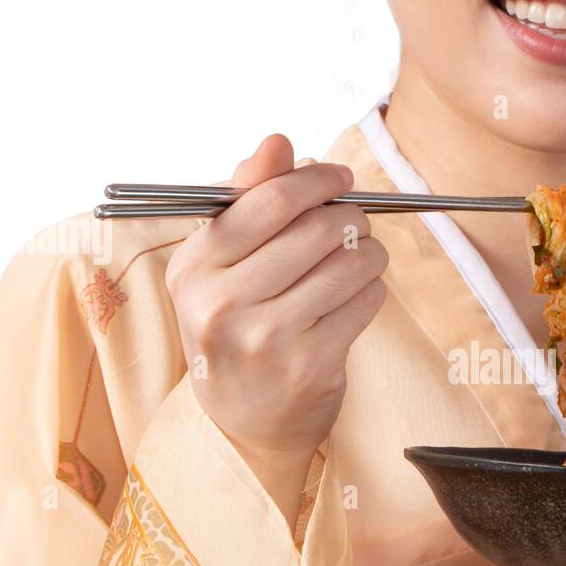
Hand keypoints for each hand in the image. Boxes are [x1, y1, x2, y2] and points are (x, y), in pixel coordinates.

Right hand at [165, 135, 388, 521]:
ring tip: (361, 257)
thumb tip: (278, 143)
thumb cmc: (236, 326)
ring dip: (369, 252)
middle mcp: (221, 303)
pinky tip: (358, 294)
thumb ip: (248, 199)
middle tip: (355, 222)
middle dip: (350, 217)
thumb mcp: (221, 265)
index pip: (267, 202)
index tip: (340, 178)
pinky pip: (365, 301)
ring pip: (349, 264)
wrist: (244, 423)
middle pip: (317, 229)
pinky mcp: (310, 366)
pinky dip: (372, 290)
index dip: (316, 181)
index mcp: (193, 267)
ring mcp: (267, 339)